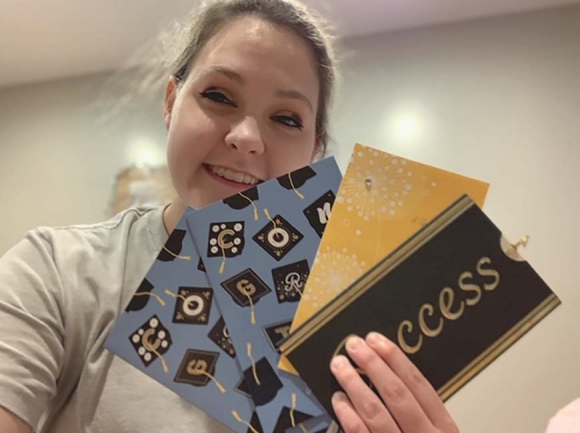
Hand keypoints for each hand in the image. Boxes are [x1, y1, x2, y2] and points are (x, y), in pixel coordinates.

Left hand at [329, 333, 457, 432]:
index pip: (420, 386)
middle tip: (353, 345)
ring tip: (340, 366)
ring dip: (355, 386)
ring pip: (377, 414)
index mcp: (445, 431)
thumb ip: (419, 412)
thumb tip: (388, 373)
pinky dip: (349, 417)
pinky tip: (339, 400)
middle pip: (398, 395)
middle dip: (373, 366)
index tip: (377, 340)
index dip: (396, 360)